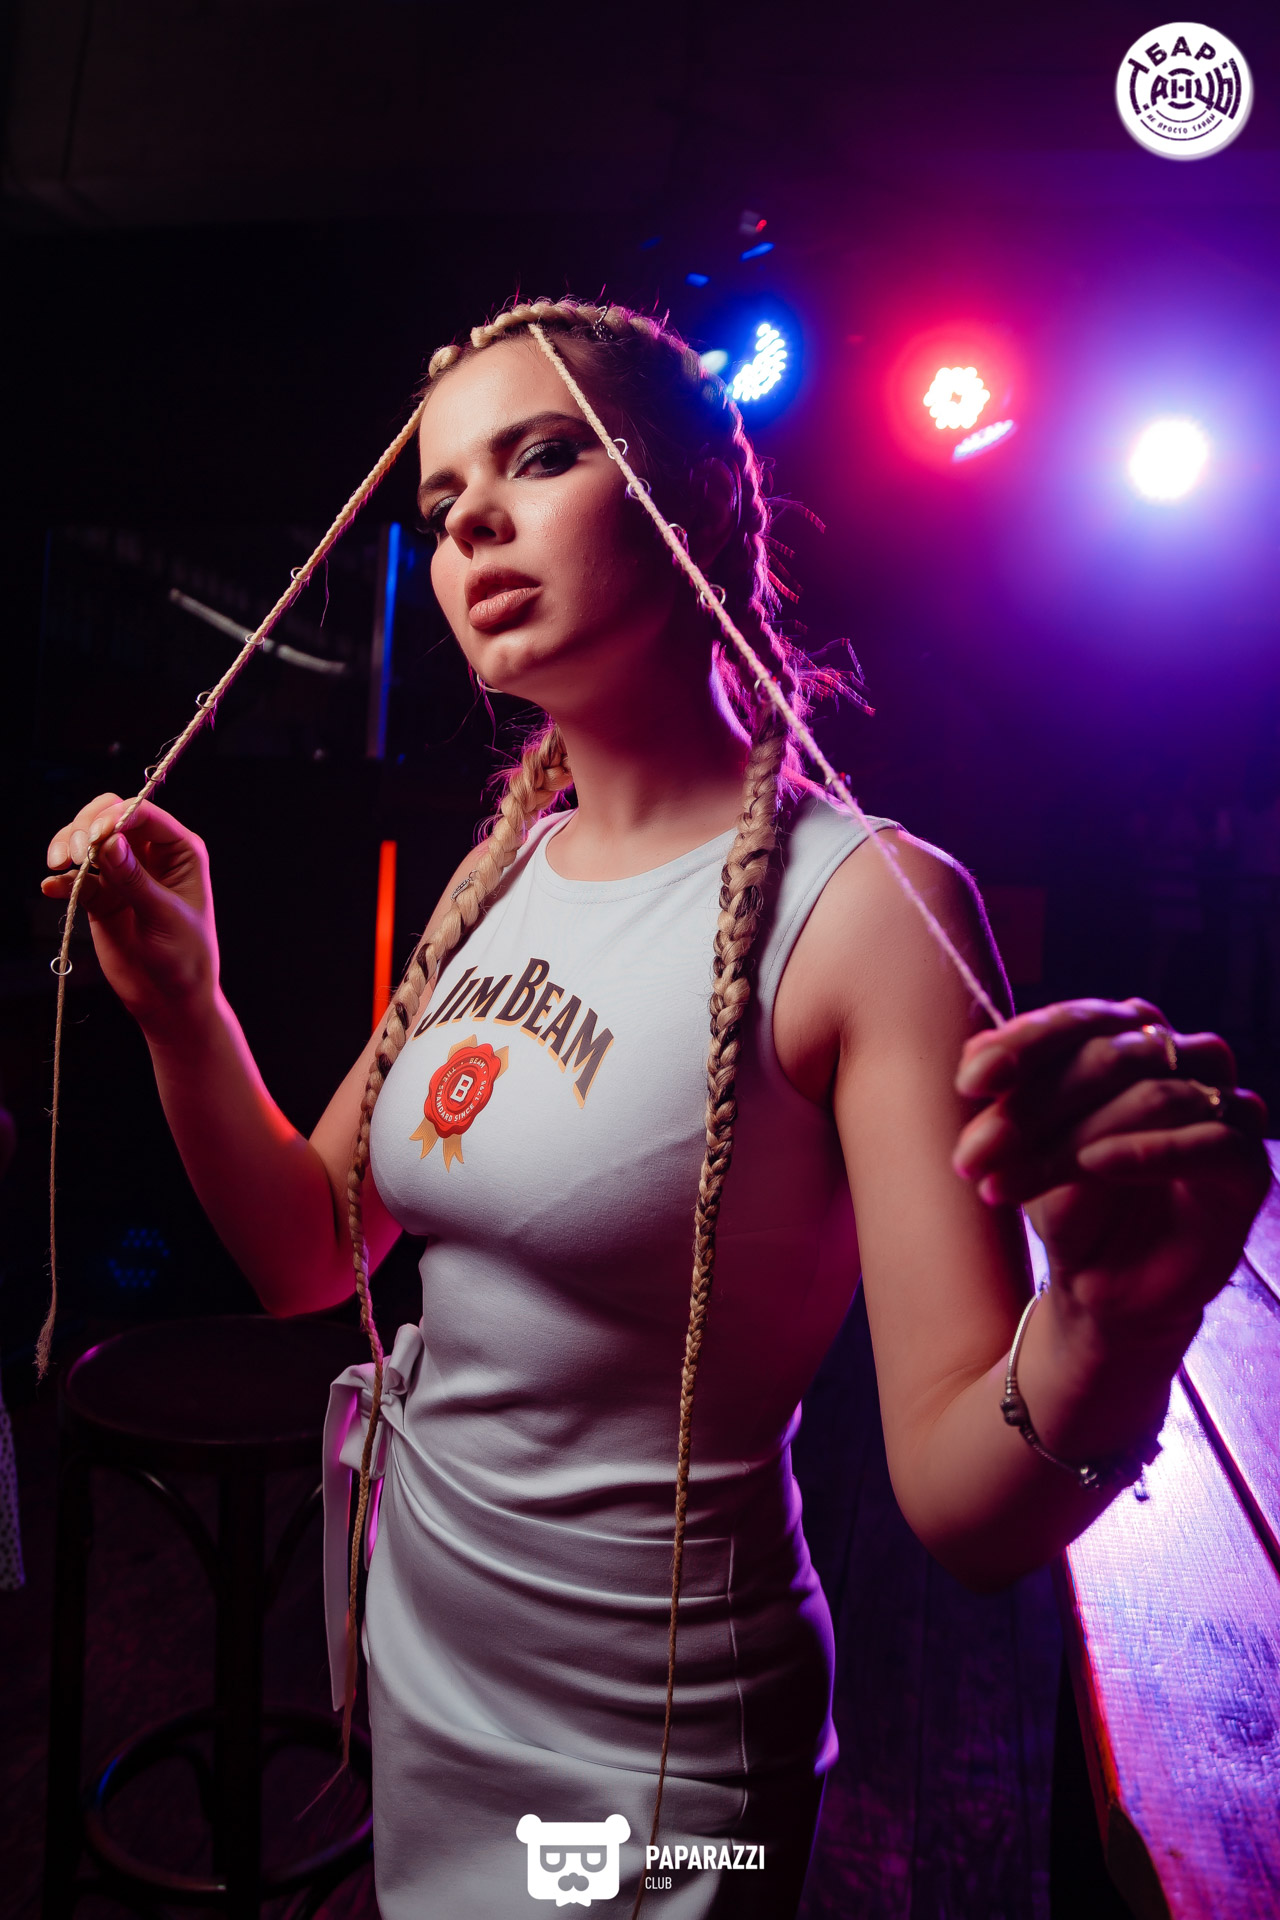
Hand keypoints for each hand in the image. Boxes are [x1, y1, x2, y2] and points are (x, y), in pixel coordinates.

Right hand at [43, 793, 219, 1040]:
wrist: (170, 999)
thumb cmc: (185, 958)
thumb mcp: (164, 916)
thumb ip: (134, 879)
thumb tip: (108, 841)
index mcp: (180, 851)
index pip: (143, 814)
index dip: (115, 816)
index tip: (93, 836)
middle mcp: (151, 855)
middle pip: (110, 817)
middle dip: (86, 825)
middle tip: (74, 853)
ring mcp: (123, 874)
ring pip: (88, 842)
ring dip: (68, 846)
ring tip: (58, 866)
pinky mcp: (102, 896)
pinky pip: (76, 878)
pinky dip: (61, 880)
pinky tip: (52, 887)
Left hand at [951, 998, 1270, 1349]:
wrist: (1103, 1285)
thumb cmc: (1068, 1200)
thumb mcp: (1025, 1143)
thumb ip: (1011, 1092)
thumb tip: (977, 1050)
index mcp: (1132, 1037)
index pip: (1080, 1021)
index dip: (1025, 1044)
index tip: (969, 1083)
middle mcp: (1185, 1060)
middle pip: (1112, 1056)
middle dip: (1033, 1106)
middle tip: (973, 1153)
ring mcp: (1224, 1109)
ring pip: (1154, 1097)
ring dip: (1070, 1141)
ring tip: (1006, 1181)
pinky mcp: (1248, 1167)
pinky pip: (1210, 1143)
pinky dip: (1148, 1151)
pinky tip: (1095, 1165)